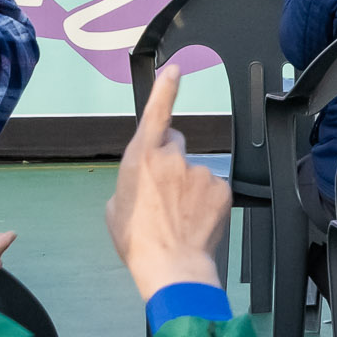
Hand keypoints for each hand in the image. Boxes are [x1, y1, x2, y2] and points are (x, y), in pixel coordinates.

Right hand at [104, 65, 229, 300]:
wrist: (172, 267)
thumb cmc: (137, 242)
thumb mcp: (115, 208)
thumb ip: (130, 183)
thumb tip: (140, 182)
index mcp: (141, 158)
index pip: (156, 112)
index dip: (166, 88)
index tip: (176, 69)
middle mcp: (171, 157)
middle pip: (176, 143)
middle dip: (171, 160)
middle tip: (166, 193)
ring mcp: (199, 171)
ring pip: (195, 170)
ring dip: (189, 186)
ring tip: (180, 216)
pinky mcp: (220, 187)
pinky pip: (212, 188)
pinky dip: (206, 201)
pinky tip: (197, 220)